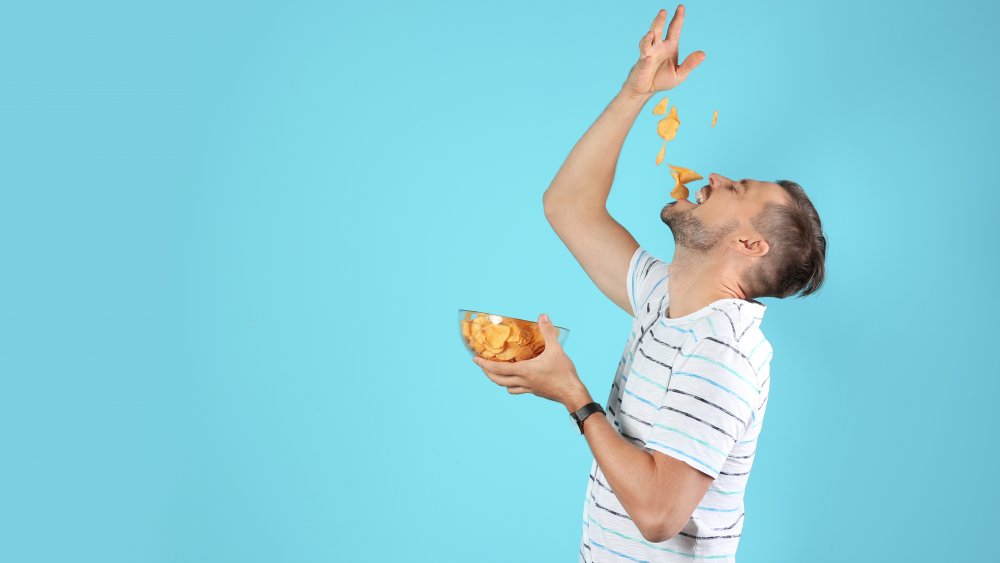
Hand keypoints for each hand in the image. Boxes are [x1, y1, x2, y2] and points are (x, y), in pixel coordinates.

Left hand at [472, 313, 590, 410]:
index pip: (499, 369)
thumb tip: (542, 316)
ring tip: (497, 372)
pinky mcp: (535, 392)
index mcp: (524, 371)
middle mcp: (523, 381)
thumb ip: (548, 332)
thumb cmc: (563, 372)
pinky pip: (518, 390)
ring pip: (507, 387)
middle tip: (482, 365)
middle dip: (487, 373)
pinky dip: (513, 385)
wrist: (572, 393)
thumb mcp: (556, 349)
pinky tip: (517, 378)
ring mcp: (528, 388)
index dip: (485, 364)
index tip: (475, 359)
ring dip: (499, 380)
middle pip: (498, 380)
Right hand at [621, 5, 705, 98]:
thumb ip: (690, 64)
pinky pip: (643, 61)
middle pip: (658, 30)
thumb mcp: (680, 73)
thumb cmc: (662, 80)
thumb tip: (703, 54)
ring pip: (647, 41)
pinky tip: (648, 59)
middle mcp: (658, 47)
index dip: (678, 18)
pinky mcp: (641, 65)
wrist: (646, 90)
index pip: (674, 29)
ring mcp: (648, 54)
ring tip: (651, 33)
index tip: (681, 7)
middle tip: (663, 11)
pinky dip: (645, 61)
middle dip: (660, 21)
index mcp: (670, 46)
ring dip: (648, 37)